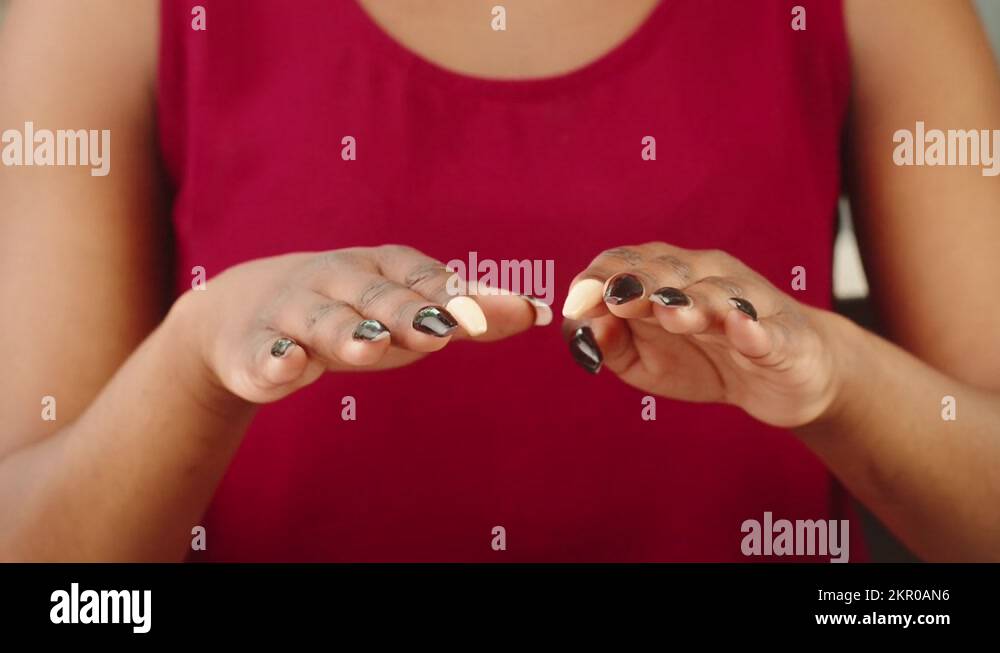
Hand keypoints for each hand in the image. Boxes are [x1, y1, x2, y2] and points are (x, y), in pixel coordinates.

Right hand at [170, 245, 546, 403]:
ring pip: (323, 322)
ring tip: (375, 344)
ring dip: (349, 332)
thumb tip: (539, 311)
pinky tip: (289, 365)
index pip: (423, 278)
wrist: (244, 315)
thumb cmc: (350, 314)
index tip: (501, 313)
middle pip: (378, 297)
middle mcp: (337, 282)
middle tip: (446, 329)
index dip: (458, 295)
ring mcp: (293, 314)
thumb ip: (466, 312)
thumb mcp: (405, 312)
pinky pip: (263, 356)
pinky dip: (275, 360)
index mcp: (379, 268)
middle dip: (412, 312)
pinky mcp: (253, 351)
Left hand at [561, 243, 842, 427]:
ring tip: (669, 312)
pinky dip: (753, 329)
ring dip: (690, 303)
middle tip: (615, 298)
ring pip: (716, 295)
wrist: (789, 377)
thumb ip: (611, 345)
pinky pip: (767, 330)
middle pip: (668, 271)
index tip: (574, 304)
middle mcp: (707, 277)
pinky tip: (742, 328)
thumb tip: (585, 328)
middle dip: (638, 283)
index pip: (626, 263)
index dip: (598, 280)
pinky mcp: (783, 337)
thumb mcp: (645, 362)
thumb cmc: (706, 360)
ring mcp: (748, 303)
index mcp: (668, 277)